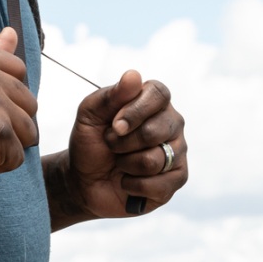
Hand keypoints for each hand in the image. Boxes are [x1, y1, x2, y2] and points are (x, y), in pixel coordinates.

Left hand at [48, 69, 186, 227]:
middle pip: (155, 131)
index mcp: (153, 101)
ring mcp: (177, 151)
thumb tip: (134, 75)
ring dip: (126, 165)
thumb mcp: (89, 115)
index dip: (135, 111)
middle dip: (122, 143)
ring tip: (119, 163)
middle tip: (111, 145)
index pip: (158, 94)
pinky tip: (127, 181)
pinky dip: (133, 185)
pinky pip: (160, 184)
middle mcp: (171, 123)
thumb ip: (110, 96)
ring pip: (155, 160)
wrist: (84, 179)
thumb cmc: (90, 142)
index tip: (114, 125)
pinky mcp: (177, 178)